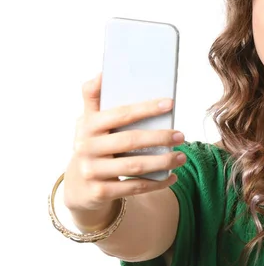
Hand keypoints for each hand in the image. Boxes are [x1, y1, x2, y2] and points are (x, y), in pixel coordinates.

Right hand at [63, 73, 186, 221]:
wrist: (78, 185)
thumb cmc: (93, 144)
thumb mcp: (88, 121)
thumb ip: (93, 97)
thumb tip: (103, 73)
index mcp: (88, 125)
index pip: (121, 113)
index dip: (146, 108)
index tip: (170, 103)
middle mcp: (87, 147)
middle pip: (130, 140)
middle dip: (159, 137)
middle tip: (181, 135)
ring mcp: (92, 171)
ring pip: (134, 166)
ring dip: (162, 161)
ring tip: (182, 157)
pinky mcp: (100, 192)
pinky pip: (134, 187)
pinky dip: (157, 183)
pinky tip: (173, 176)